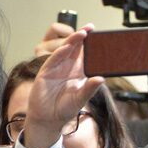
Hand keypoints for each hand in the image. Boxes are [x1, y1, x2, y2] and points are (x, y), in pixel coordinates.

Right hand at [23, 27, 103, 147]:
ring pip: (64, 50)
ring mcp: (55, 68)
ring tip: (81, 33)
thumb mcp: (80, 99)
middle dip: (82, 37)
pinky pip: (52, 60)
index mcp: (78, 72)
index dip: (91, 44)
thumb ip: (90, 89)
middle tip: (90, 28)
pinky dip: (59, 54)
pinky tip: (66, 47)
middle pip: (75, 48)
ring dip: (72, 41)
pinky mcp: (45, 73)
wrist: (48, 119)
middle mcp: (67, 67)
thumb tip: (101, 79)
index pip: (85, 54)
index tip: (99, 35)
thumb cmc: (64, 109)